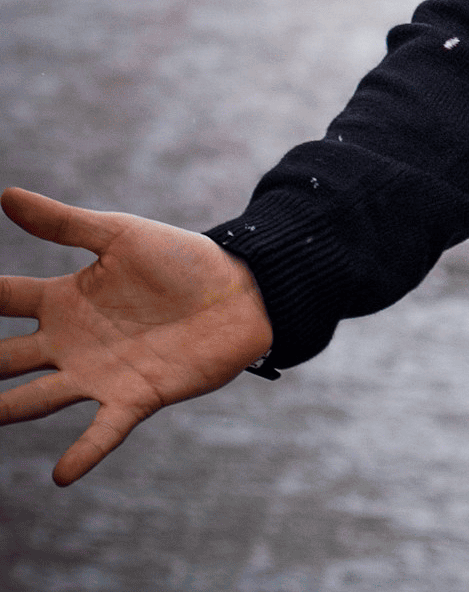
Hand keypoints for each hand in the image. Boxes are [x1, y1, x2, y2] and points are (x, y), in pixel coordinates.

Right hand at [0, 187, 272, 484]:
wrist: (242, 291)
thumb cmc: (182, 261)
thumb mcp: (120, 236)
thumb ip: (64, 224)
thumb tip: (6, 195)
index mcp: (61, 300)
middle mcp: (69, 343)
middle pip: (2, 360)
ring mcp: (98, 373)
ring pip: (36, 400)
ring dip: (7, 412)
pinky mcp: (136, 397)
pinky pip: (104, 431)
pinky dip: (85, 453)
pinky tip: (62, 475)